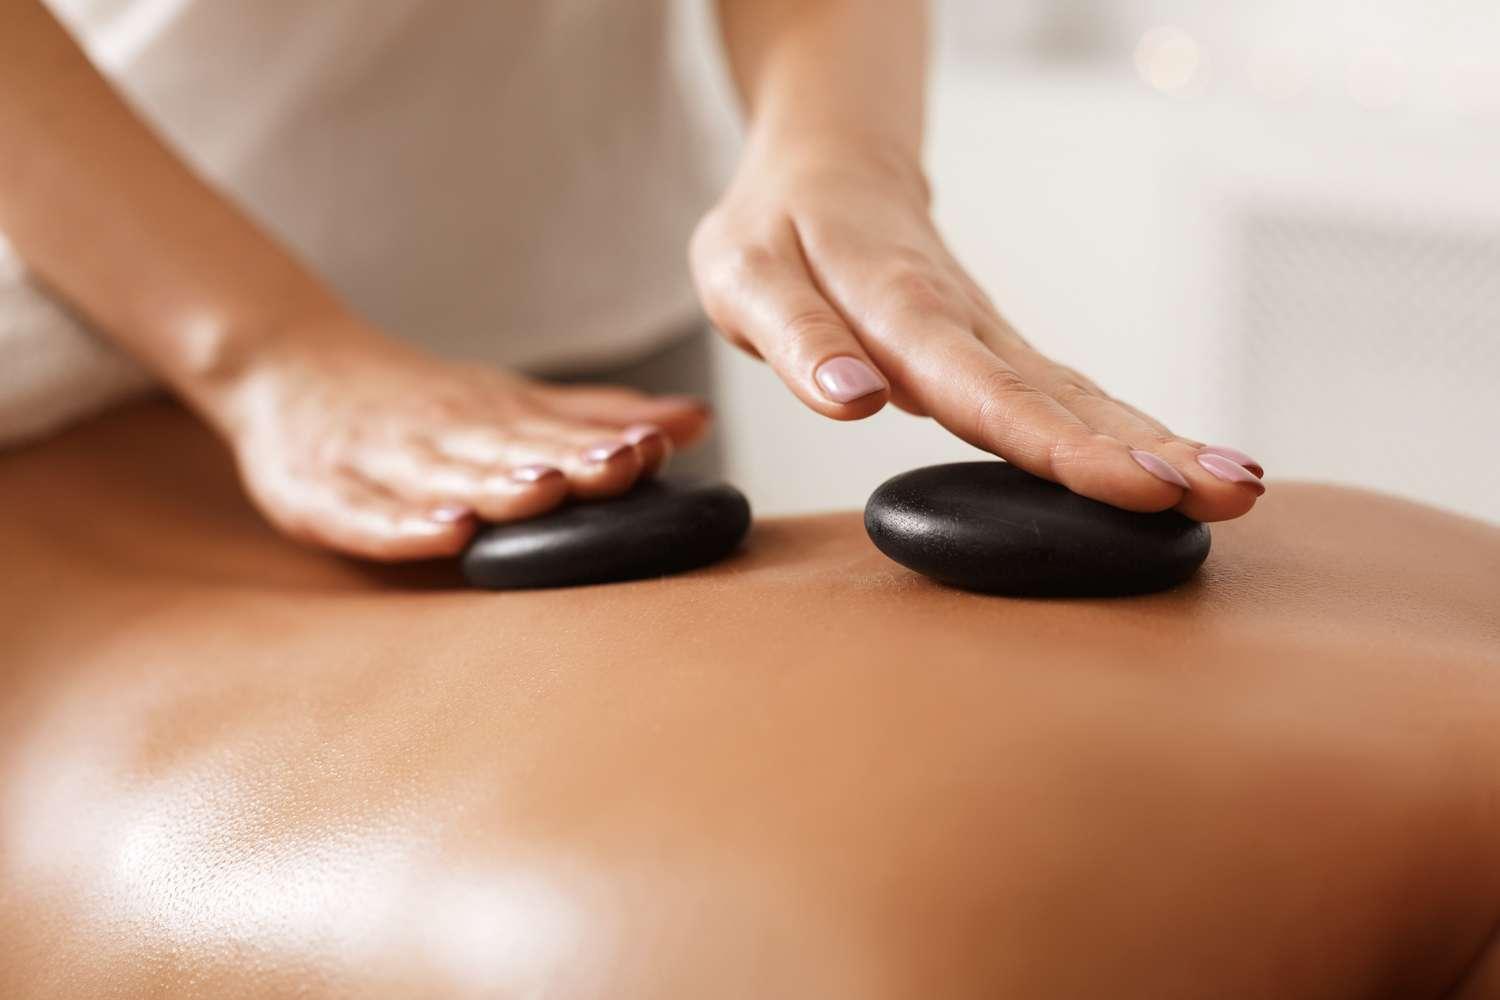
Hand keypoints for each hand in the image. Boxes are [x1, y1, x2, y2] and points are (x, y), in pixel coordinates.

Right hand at [206, 317, 709, 560]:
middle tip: (621, 466)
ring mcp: (381, 463)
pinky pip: (366, 515)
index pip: (554, 433)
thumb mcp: (510, 401)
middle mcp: (441, 435)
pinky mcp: (323, 495)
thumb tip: (699, 420)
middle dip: (567, 461)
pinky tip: (446, 532)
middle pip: (509, 452)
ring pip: (445, 477)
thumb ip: (598, 417)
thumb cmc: (419, 400)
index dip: (605, 444)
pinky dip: (405, 524)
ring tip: (544, 492)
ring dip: (497, 485)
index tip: (656, 449)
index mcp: (491, 417)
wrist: (286, 366)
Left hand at [690, 137, 1263, 521]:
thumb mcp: (744, 275)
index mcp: (896, 306)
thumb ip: (797, 335)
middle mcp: (960, 323)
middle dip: (1144, 449)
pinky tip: (1189, 465)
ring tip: (1240, 484)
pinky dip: (1130, 428)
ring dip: (1158, 440)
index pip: (984, 388)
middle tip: (1230, 493)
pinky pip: (1068, 393)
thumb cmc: (774, 230)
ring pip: (1079, 391)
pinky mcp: (997, 351)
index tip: (1135, 487)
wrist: (824, 169)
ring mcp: (988, 336)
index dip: (1058, 444)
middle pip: (1058, 393)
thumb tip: (854, 398)